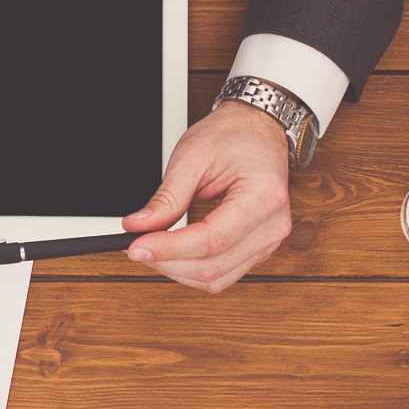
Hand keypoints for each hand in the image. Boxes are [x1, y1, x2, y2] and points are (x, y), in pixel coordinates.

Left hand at [120, 101, 297, 292]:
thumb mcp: (192, 156)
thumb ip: (166, 197)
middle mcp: (272, 226)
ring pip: (217, 278)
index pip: (212, 239)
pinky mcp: (258, 250)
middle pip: (213, 266)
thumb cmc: (233, 136)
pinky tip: (172, 254)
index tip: (137, 245)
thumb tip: (138, 226)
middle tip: (136, 246)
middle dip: (168, 261)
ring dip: (178, 270)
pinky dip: (192, 269)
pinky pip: (223, 273)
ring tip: (151, 248)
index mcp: (263, 197)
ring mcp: (268, 241)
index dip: (170, 248)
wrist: (258, 130)